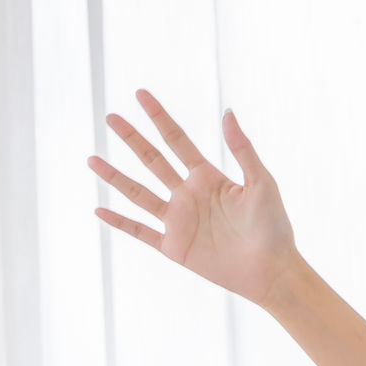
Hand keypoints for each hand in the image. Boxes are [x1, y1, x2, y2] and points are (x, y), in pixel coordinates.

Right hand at [91, 90, 297, 302]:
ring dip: (115, 176)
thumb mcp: (262, 182)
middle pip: (153, 161)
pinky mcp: (174, 246)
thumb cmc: (274, 227)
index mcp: (209, 178)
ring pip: (139, 193)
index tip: (140, 94)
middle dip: (132, 139)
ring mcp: (179, 220)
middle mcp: (189, 195)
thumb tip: (227, 112)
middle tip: (110, 117)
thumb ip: (243, 149)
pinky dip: (119, 222)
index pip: (177, 141)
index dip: (159, 118)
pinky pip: (140, 231)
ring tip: (91, 159)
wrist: (272, 270)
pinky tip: (98, 210)